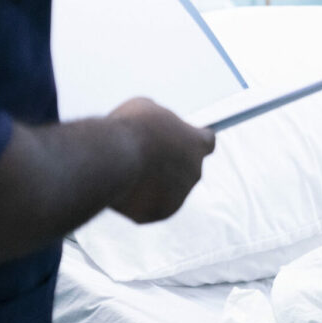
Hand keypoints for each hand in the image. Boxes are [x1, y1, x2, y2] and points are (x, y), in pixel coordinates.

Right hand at [107, 98, 216, 223]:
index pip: (207, 142)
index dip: (192, 139)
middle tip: (144, 154)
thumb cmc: (130, 128)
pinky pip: (149, 204)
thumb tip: (155, 129)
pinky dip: (137, 197)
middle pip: (186, 167)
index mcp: (197, 143)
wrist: (114, 159)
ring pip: (167, 187)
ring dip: (152, 180)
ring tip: (128, 167)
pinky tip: (123, 185)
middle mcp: (194, 172)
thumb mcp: (145, 109)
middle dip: (169, 162)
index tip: (180, 139)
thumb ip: (159, 123)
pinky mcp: (160, 213)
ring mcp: (179, 196)